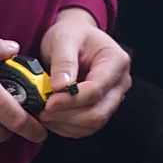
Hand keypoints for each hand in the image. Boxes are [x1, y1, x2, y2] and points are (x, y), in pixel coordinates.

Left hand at [39, 8, 131, 138]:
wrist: (75, 38)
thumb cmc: (72, 34)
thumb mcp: (64, 38)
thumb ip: (63, 61)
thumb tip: (61, 86)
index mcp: (116, 61)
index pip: (96, 90)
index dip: (71, 100)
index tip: (49, 102)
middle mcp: (119, 83)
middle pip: (97, 113)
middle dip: (67, 116)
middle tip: (43, 111)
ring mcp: (112, 99)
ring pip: (91, 125)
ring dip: (64, 124)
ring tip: (44, 113)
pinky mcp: (100, 109)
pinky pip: (84, 128)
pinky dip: (65, 127)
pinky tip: (51, 117)